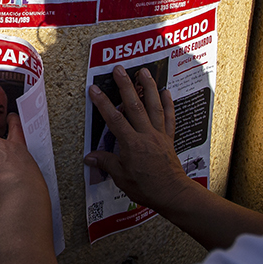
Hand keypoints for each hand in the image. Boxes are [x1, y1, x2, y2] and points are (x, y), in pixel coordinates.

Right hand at [86, 66, 196, 213]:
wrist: (172, 193)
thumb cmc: (147, 187)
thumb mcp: (121, 178)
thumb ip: (106, 163)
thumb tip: (90, 157)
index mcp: (132, 144)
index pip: (114, 119)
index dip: (103, 103)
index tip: (94, 90)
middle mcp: (146, 135)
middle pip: (134, 105)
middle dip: (125, 86)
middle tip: (119, 69)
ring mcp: (159, 134)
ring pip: (154, 106)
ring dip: (148, 87)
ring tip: (143, 72)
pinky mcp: (169, 138)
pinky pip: (169, 117)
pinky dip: (168, 103)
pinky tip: (166, 92)